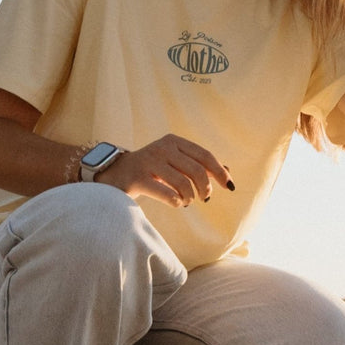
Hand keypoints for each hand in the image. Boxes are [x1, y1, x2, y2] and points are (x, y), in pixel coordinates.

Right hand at [97, 134, 232, 207]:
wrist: (115, 173)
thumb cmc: (152, 170)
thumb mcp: (175, 163)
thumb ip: (198, 165)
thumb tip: (227, 172)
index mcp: (173, 141)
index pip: (205, 155)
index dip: (220, 172)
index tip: (229, 186)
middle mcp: (162, 148)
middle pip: (197, 170)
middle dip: (205, 188)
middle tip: (204, 198)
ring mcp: (149, 161)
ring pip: (183, 183)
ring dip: (190, 197)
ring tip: (187, 201)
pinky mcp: (138, 178)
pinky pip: (167, 194)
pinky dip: (177, 202)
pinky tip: (177, 203)